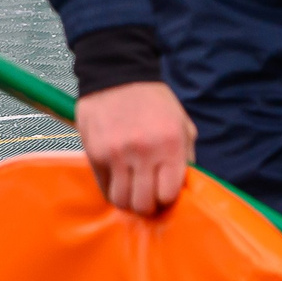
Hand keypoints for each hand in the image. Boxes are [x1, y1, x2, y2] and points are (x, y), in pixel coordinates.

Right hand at [75, 80, 195, 215]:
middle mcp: (143, 152)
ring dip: (128, 200)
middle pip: (143, 204)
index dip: (167, 199)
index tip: (164, 193)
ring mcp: (117, 154)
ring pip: (121, 201)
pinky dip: (112, 189)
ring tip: (132, 190)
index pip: (168, 194)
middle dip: (148, 206)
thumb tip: (184, 186)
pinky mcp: (96, 154)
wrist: (116, 74)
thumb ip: (186, 154)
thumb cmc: (153, 101)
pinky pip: (104, 187)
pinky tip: (118, 179)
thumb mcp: (181, 122)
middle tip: (147, 196)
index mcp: (170, 144)